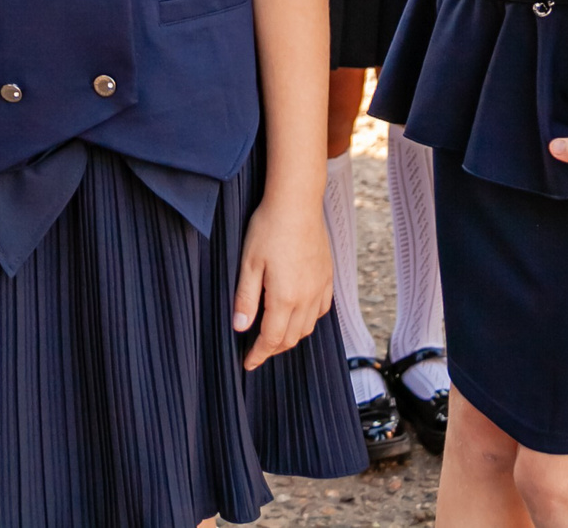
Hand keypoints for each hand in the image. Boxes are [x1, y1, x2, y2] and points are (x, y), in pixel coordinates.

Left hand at [234, 190, 333, 368]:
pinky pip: (321, 310)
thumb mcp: (248, 263)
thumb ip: (245, 298)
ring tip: (275, 336)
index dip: (259, 354)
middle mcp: (307, 297)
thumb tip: (240, 327)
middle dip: (273, 349)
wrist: (297, 203)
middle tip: (257, 351)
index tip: (248, 363)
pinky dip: (308, 320)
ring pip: (308, 327)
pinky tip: (298, 315)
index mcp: (285, 297)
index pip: (272, 339)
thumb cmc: (268, 229)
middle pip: (291, 337)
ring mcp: (320, 287)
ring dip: (291, 336)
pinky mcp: (327, 276)